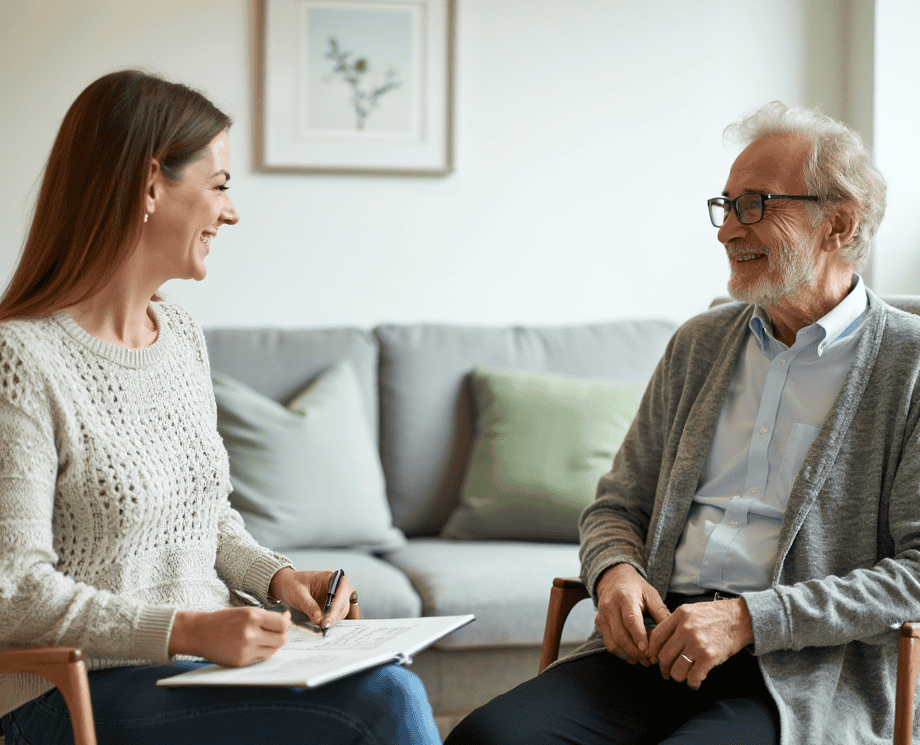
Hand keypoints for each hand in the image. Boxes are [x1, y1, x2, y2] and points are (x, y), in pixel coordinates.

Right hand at [168, 607, 290, 666]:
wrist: (199, 633)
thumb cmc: (224, 620)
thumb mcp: (246, 611)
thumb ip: (267, 616)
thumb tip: (287, 619)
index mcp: (252, 617)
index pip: (282, 624)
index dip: (286, 623)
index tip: (284, 621)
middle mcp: (250, 634)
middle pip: (281, 639)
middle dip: (282, 635)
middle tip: (277, 631)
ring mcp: (245, 650)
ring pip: (273, 650)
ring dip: (272, 645)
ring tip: (263, 638)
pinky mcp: (240, 662)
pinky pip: (261, 659)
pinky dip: (262, 652)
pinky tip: (254, 646)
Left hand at [268, 567, 358, 632]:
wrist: (285, 585)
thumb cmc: (292, 584)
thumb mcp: (298, 593)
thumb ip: (309, 605)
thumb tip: (319, 619)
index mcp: (331, 577)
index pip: (342, 590)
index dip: (337, 605)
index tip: (328, 619)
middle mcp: (336, 587)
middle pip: (343, 602)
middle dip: (335, 615)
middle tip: (325, 626)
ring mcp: (335, 597)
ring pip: (342, 610)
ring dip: (334, 619)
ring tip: (323, 627)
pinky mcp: (331, 606)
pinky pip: (336, 615)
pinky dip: (331, 621)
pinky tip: (324, 626)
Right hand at [594, 564, 669, 665]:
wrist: (613, 577)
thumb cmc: (636, 587)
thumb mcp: (651, 594)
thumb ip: (661, 613)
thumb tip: (672, 634)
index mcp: (626, 597)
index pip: (631, 620)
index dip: (639, 637)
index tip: (648, 651)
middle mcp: (611, 606)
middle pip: (621, 636)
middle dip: (636, 652)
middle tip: (651, 661)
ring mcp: (603, 615)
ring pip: (614, 643)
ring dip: (629, 656)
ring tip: (644, 660)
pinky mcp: (599, 623)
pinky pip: (609, 644)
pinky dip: (622, 653)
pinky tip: (633, 655)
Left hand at [647, 598, 753, 688]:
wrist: (741, 618)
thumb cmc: (716, 615)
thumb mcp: (691, 611)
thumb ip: (675, 623)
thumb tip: (660, 643)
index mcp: (679, 615)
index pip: (657, 637)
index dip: (653, 651)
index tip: (653, 659)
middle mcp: (686, 629)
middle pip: (664, 656)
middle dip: (664, 669)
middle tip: (666, 673)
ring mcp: (697, 643)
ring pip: (677, 670)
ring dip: (678, 677)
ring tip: (682, 676)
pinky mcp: (709, 656)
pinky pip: (693, 677)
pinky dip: (692, 683)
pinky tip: (694, 682)